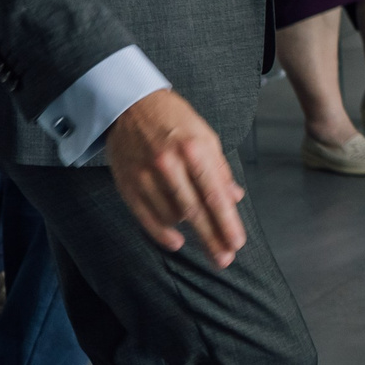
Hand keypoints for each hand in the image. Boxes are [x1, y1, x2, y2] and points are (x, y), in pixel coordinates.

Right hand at [105, 90, 246, 267]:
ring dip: (190, 228)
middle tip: (224, 259)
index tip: (236, 242)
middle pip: (195, 211)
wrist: (130, 105)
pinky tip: (175, 242)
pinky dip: (161, 232)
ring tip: (203, 234)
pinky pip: (146, 216)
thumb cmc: (174, 120)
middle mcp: (170, 164)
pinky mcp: (127, 184)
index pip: (215, 194)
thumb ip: (220, 169)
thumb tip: (235, 197)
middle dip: (211, 238)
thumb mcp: (206, 136)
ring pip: (172, 215)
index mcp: (195, 150)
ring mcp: (146, 175)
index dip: (227, 222)